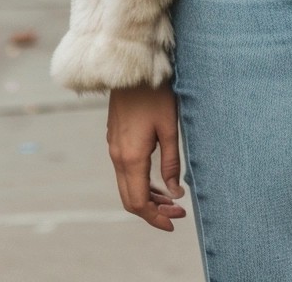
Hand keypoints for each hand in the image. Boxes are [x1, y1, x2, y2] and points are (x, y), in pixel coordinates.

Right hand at [107, 81, 186, 231]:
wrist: (132, 69)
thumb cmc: (156, 94)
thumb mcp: (170, 128)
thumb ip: (171, 163)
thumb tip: (175, 194)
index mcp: (131, 157)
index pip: (139, 202)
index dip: (155, 217)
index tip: (174, 222)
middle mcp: (117, 156)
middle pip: (130, 199)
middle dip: (153, 211)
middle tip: (178, 212)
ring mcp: (113, 148)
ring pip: (127, 185)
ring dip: (147, 197)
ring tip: (172, 199)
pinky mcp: (115, 139)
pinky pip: (125, 172)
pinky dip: (141, 182)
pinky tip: (158, 180)